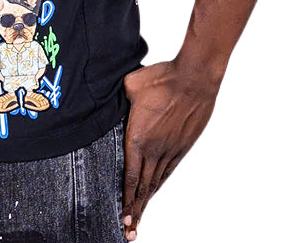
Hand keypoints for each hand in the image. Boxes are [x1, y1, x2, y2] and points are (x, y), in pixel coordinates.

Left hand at [120, 59, 219, 239]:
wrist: (193, 78)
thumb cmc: (162, 78)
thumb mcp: (130, 85)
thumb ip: (119, 98)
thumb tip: (112, 99)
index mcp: (138, 138)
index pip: (129, 176)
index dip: (125, 199)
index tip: (121, 217)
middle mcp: (154, 149)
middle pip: (142, 186)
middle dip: (134, 209)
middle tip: (128, 229)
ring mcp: (171, 148)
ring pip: (156, 181)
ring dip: (147, 200)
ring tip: (140, 218)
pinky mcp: (183, 144)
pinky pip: (168, 169)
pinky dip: (160, 183)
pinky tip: (155, 191)